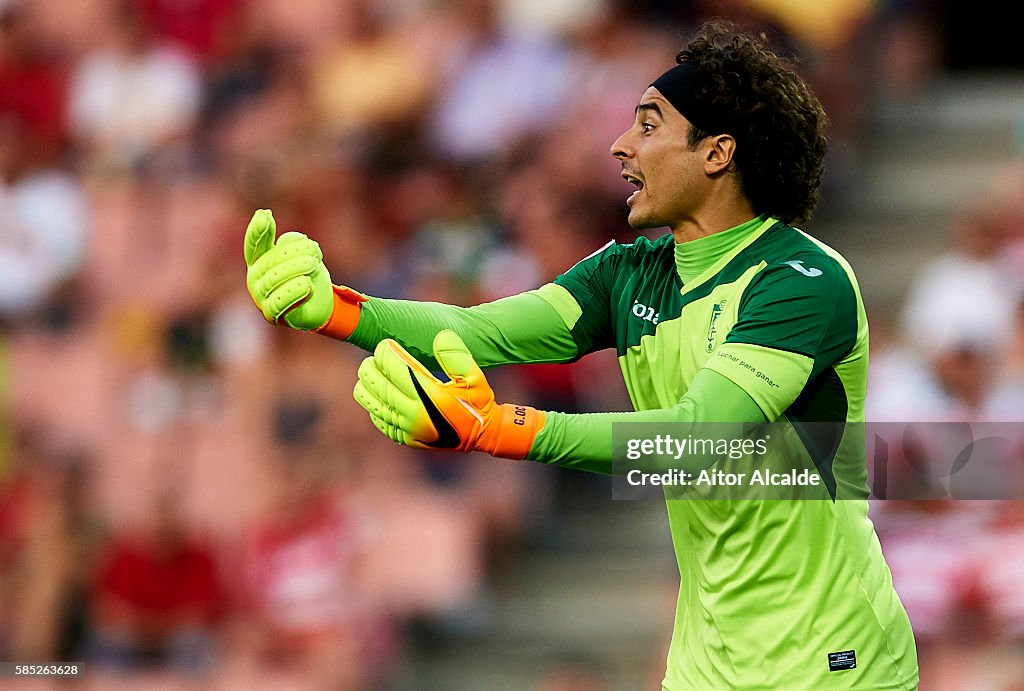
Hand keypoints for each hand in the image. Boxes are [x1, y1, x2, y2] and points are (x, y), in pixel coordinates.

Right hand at [244, 209, 333, 329]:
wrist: (320, 303)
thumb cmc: (307, 274)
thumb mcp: (302, 253)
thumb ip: (292, 243)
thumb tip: (289, 240)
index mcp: (259, 260)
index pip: (253, 244)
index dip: (257, 230)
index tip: (265, 215)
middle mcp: (255, 279)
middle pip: (268, 261)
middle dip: (292, 252)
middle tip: (314, 248)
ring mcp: (261, 298)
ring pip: (273, 280)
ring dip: (295, 268)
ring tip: (313, 263)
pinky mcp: (272, 315)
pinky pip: (279, 303)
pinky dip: (293, 292)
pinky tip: (307, 284)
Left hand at [353, 330, 544, 458]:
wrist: (482, 434)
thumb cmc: (477, 401)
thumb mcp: (474, 376)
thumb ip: (457, 355)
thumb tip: (440, 336)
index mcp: (430, 396)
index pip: (396, 368)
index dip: (386, 353)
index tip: (385, 344)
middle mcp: (414, 414)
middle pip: (380, 385)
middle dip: (372, 367)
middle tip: (373, 357)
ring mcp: (407, 428)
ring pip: (373, 403)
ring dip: (366, 385)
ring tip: (369, 372)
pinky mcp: (405, 438)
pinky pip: (379, 419)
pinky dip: (373, 404)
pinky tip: (377, 393)